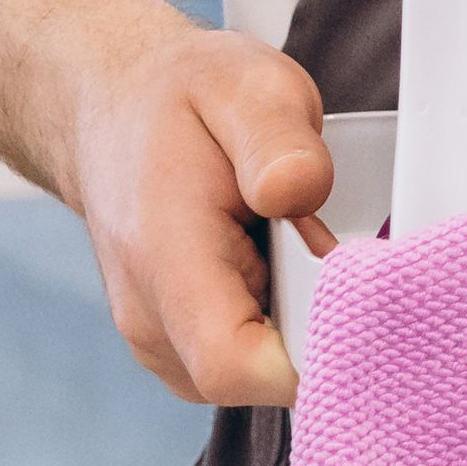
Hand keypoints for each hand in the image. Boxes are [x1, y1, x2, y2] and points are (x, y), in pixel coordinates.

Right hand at [56, 14, 339, 409]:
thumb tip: (301, 192)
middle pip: (262, 378)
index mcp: (162, 259)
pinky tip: (270, 264)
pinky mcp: (178, 349)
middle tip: (319, 241)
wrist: (114, 110)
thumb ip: (280, 141)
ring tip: (284, 243)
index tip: (352, 290)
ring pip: (260, 377)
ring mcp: (160, 343)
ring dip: (296, 319)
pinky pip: (249, 364)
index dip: (313, 348)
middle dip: (317, 321)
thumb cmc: (180, 99)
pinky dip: (277, 321)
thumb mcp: (244, 86)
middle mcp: (150, 320)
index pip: (235, 364)